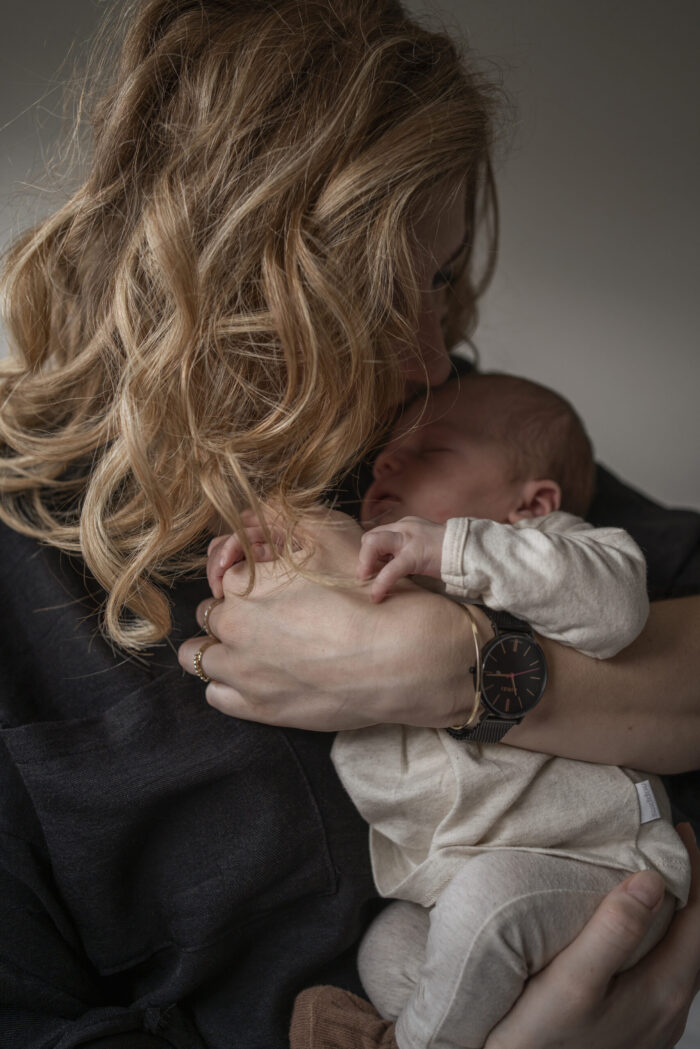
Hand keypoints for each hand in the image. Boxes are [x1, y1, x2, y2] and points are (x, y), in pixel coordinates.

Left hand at [178, 509, 481, 729]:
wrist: (402, 657)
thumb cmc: (367, 596)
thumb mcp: (327, 535)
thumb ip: (279, 519)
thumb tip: (251, 519)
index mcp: (244, 586)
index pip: (220, 575)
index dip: (242, 577)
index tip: (263, 585)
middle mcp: (234, 628)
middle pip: (207, 615)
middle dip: (228, 612)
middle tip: (262, 615)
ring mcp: (243, 672)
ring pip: (198, 656)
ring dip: (217, 647)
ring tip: (248, 647)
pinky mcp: (258, 708)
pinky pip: (215, 694)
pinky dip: (226, 683)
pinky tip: (252, 675)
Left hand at [357, 516, 445, 601]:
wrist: (470, 551)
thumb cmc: (450, 553)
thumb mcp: (424, 545)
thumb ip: (407, 550)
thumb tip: (390, 566)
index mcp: (406, 526)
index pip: (378, 533)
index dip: (370, 552)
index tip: (371, 567)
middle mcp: (404, 528)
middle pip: (370, 536)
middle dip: (363, 556)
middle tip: (363, 575)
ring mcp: (409, 540)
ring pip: (373, 544)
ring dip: (365, 564)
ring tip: (364, 581)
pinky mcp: (414, 555)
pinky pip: (390, 570)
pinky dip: (380, 584)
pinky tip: (376, 595)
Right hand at [484, 822, 699, 1048]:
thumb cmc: (540, 1041)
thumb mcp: (572, 982)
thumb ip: (614, 931)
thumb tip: (651, 880)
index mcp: (665, 989)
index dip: (696, 869)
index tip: (679, 830)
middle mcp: (671, 1006)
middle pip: (696, 932)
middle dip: (687, 884)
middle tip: (663, 841)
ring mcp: (657, 1020)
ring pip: (680, 950)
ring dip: (672, 910)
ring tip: (645, 873)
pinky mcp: (639, 1026)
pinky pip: (663, 967)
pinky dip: (657, 934)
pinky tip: (629, 926)